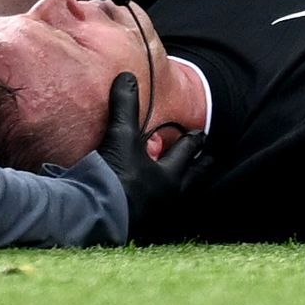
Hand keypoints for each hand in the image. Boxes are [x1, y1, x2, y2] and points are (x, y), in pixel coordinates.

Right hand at [76, 72, 205, 236]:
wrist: (95, 216)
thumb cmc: (117, 178)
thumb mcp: (121, 137)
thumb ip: (125, 106)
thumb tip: (127, 77)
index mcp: (169, 176)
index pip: (187, 153)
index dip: (194, 141)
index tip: (201, 134)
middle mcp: (167, 197)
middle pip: (190, 180)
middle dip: (199, 169)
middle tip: (208, 161)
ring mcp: (154, 215)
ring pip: (174, 197)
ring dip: (178, 187)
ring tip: (178, 181)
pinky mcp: (137, 226)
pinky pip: (154, 211)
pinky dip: (155, 202)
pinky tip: (147, 200)